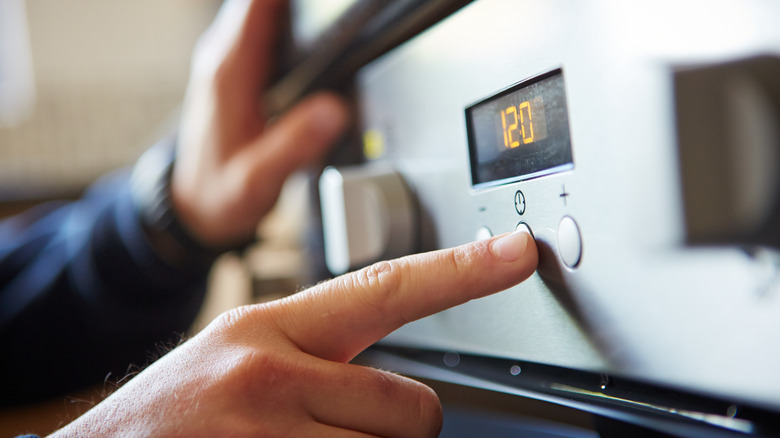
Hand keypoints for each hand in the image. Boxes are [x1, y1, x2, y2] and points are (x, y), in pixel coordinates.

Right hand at [52, 231, 537, 436]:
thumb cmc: (179, 407)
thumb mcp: (245, 351)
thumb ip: (320, 350)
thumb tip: (401, 383)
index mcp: (272, 327)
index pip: (384, 287)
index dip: (461, 270)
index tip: (519, 252)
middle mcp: (272, 377)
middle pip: (412, 410)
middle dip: (396, 427)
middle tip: (341, 427)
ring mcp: (266, 437)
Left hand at [172, 0, 348, 247]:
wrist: (194, 206)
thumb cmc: (218, 194)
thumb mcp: (256, 180)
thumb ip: (293, 145)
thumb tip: (334, 111)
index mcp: (231, 72)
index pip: (260, 2)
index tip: (330, 4)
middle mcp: (227, 56)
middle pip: (268, 1)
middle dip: (304, 4)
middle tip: (349, 12)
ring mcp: (234, 60)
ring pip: (270, 10)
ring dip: (300, 11)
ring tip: (344, 20)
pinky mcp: (243, 69)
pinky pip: (271, 29)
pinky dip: (297, 26)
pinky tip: (324, 42)